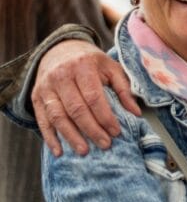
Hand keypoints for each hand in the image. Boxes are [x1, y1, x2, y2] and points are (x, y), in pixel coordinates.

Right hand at [31, 40, 138, 155]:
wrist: (60, 50)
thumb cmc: (91, 62)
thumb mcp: (111, 68)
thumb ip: (124, 89)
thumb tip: (136, 113)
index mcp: (82, 67)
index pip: (94, 97)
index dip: (105, 116)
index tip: (116, 132)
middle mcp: (61, 76)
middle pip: (76, 109)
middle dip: (91, 130)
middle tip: (104, 144)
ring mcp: (46, 87)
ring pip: (57, 116)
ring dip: (71, 136)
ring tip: (84, 151)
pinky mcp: (36, 97)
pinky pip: (42, 120)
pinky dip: (50, 137)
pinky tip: (59, 151)